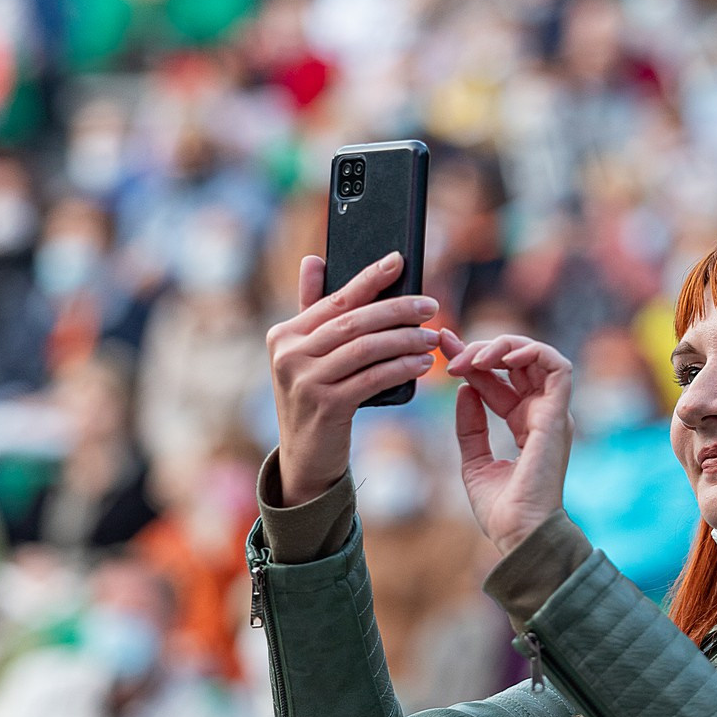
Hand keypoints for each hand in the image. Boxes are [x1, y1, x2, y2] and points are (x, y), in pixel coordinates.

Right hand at [265, 252, 440, 505]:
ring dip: (405, 340)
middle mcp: (288, 355)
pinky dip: (401, 368)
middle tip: (430, 306)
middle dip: (397, 310)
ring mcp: (305, 381)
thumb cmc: (316, 398)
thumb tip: (314, 259)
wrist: (306, 458)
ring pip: (366, 349)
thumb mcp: (307, 355)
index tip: (399, 261)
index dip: (369, 279)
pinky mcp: (325, 406)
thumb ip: (311, 309)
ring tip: (432, 338)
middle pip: (354, 322)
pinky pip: (372, 378)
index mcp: (284, 334)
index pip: (335, 299)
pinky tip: (422, 365)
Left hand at [445, 333, 574, 555]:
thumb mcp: (474, 461)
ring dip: (504, 347)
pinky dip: (531, 352)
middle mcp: (541, 414)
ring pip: (538, 357)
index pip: (499, 381)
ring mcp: (552, 414)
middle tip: (449, 349)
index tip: (443, 351)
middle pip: (515, 364)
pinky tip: (501, 358)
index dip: (471, 362)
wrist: (518, 533)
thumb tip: (464, 390)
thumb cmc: (502, 510)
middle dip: (481, 348)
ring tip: (473, 357)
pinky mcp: (557, 415)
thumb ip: (470, 427)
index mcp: (525, 425)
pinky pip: (557, 367)